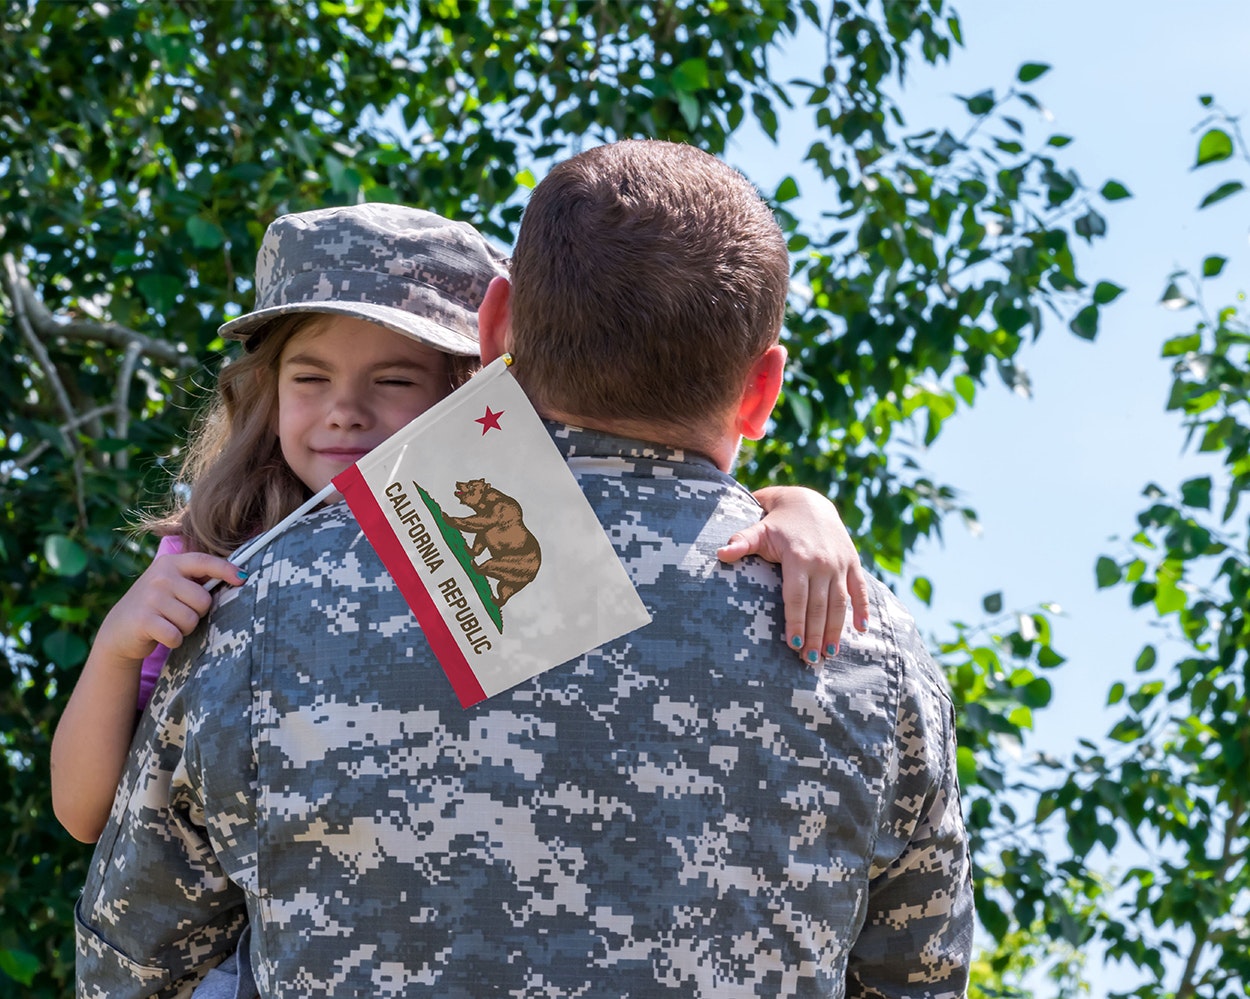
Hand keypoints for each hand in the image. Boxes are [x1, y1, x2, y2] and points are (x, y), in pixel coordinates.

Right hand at [92, 551, 247, 667]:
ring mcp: (150, 597)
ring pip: (191, 619)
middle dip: (197, 613)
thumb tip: (240, 576)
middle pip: (203, 600)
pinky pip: (176, 635)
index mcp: (171, 563)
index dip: (226, 569)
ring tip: (169, 623)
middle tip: (179, 614)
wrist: (120, 629)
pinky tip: (162, 635)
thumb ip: (197, 579)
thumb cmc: (158, 606)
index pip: (204, 561)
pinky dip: (174, 640)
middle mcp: (160, 576)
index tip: (242, 578)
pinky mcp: (143, 620)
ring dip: (185, 628)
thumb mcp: (173, 584)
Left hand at [718, 486, 869, 664]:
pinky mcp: (852, 562)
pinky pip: (860, 588)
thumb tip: (720, 553)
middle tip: (810, 660)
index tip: (793, 644)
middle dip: (815, 634)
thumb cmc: (777, 522)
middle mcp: (822, 562)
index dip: (796, 621)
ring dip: (836, 629)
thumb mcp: (759, 529)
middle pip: (820, 605)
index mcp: (798, 557)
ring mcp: (840, 563)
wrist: (808, 501)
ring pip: (840, 602)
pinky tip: (861, 630)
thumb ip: (742, 542)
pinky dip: (863, 609)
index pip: (797, 596)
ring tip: (829, 653)